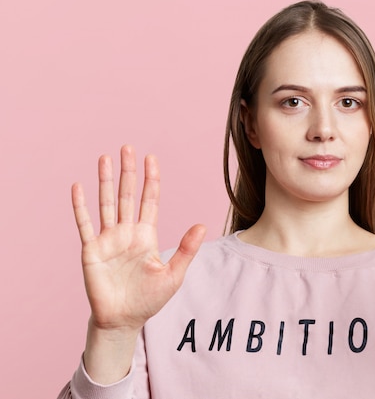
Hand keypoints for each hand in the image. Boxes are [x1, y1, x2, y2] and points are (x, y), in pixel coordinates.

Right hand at [72, 145, 205, 333]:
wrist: (124, 320)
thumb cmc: (150, 299)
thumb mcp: (174, 274)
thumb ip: (186, 249)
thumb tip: (202, 225)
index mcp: (147, 235)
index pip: (150, 200)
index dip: (151, 179)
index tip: (152, 157)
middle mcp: (127, 232)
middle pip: (128, 195)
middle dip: (128, 172)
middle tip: (128, 147)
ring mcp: (108, 239)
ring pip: (106, 203)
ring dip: (105, 181)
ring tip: (105, 158)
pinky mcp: (92, 250)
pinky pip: (85, 224)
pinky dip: (81, 206)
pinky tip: (78, 186)